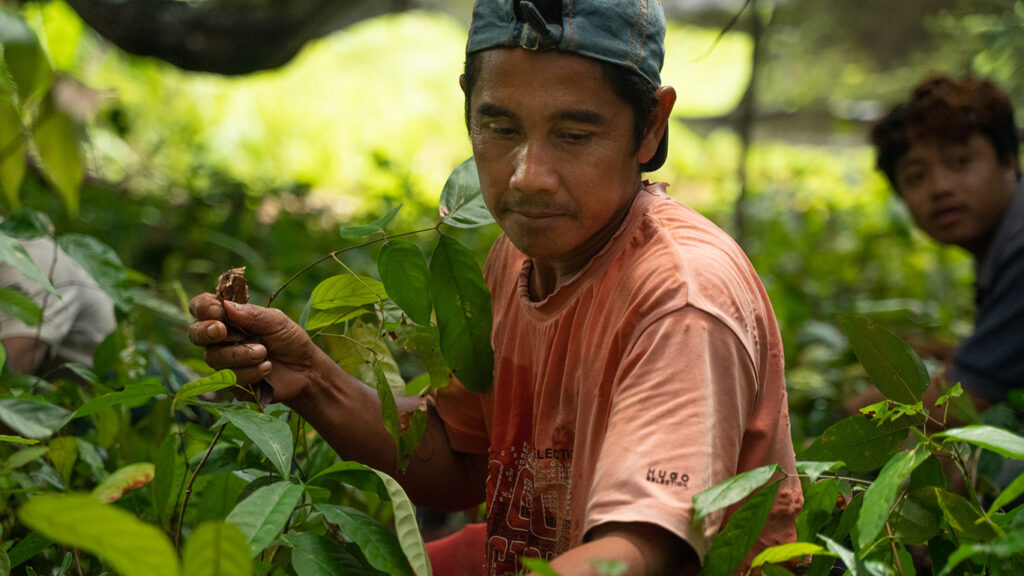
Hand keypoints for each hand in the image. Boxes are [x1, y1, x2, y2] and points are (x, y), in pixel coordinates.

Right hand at [188, 293, 323, 402]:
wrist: (306, 370)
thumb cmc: (290, 340)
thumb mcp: (276, 321)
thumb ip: (252, 314)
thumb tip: (225, 305)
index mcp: (229, 318)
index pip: (202, 308)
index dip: (204, 308)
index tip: (218, 311)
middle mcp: (221, 339)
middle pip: (195, 333)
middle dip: (206, 331)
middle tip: (222, 331)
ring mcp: (224, 362)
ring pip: (213, 358)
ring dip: (239, 354)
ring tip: (263, 353)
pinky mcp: (231, 383)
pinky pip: (229, 379)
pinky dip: (249, 373)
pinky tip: (266, 369)